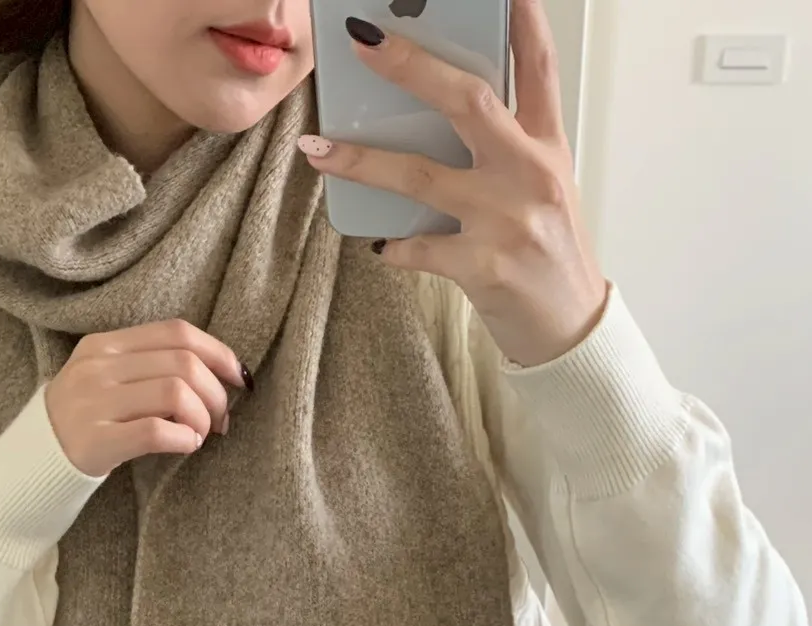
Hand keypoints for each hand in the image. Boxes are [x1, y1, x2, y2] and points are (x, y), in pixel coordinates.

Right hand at [44, 321, 250, 477]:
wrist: (33, 462)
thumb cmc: (85, 421)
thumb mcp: (106, 379)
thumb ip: (149, 367)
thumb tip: (218, 375)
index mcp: (104, 345)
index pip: (176, 332)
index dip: (218, 353)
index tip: (239, 378)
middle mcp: (98, 368)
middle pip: (183, 364)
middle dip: (216, 394)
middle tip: (220, 420)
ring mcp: (95, 403)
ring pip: (175, 393)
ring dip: (202, 418)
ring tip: (200, 435)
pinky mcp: (96, 440)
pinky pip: (156, 431)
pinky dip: (184, 438)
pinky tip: (185, 445)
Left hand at [298, 0, 608, 367]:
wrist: (570, 329)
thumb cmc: (550, 258)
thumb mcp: (544, 190)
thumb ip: (507, 150)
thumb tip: (439, 120)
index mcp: (547, 147)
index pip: (538, 67)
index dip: (520, 19)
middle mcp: (530, 173)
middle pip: (468, 100)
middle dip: (411, 66)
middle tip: (365, 43)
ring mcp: (506, 218)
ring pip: (421, 174)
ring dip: (362, 159)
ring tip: (319, 149)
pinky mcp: (484, 265)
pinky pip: (418, 246)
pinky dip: (394, 245)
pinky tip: (381, 244)